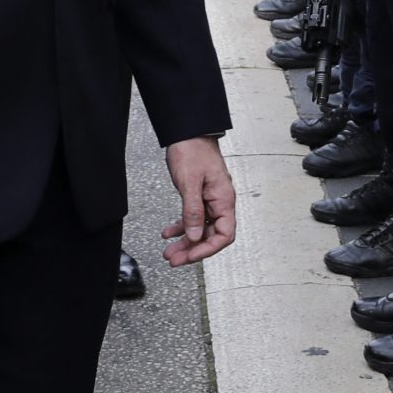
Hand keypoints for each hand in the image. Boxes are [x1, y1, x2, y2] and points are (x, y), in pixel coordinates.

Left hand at [160, 137, 235, 267]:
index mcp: (224, 199)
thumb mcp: (190, 182)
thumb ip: (193, 211)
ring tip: (169, 252)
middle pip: (210, 235)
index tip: (190, 256)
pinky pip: (193, 217)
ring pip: (200, 229)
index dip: (207, 249)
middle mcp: (220, 202)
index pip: (224, 234)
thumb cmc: (193, 150)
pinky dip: (181, 227)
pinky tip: (168, 232)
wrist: (188, 132)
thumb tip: (194, 237)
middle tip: (174, 260)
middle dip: (192, 250)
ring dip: (185, 242)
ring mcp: (210, 199)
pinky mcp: (199, 195)